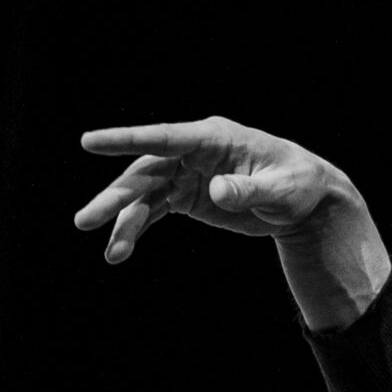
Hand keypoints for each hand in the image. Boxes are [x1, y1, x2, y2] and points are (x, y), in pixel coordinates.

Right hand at [74, 116, 355, 262]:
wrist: (305, 201)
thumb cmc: (298, 185)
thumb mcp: (281, 189)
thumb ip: (248, 189)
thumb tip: (217, 190)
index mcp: (215, 138)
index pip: (165, 137)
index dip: (126, 140)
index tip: (89, 141)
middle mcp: (194, 153)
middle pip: (145, 172)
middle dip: (116, 197)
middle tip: (85, 220)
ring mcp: (187, 174)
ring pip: (144, 196)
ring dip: (124, 222)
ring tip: (112, 254)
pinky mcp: (186, 196)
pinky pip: (153, 211)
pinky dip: (136, 230)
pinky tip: (119, 252)